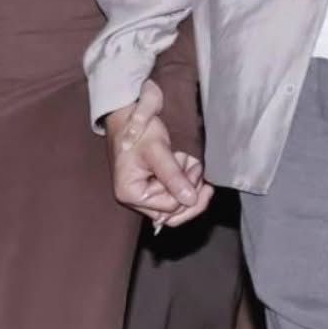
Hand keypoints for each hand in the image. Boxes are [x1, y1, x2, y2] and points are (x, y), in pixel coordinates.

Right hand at [106, 81, 212, 228]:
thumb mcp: (157, 150)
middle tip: (200, 170)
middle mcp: (135, 199)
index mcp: (131, 194)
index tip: (196, 169)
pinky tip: (190, 168)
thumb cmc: (138, 130)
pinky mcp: (150, 186)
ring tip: (195, 166)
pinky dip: (183, 183)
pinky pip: (171, 195)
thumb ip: (173, 176)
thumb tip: (191, 200)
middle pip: (172, 213)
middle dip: (190, 192)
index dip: (187, 190)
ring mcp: (143, 194)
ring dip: (189, 187)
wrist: (128, 115)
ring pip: (174, 206)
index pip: (169, 207)